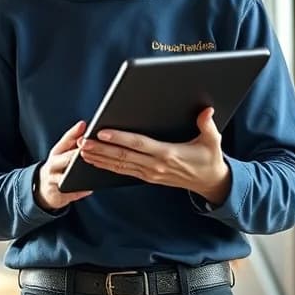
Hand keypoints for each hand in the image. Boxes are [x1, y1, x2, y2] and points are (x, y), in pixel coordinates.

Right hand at [34, 120, 93, 210]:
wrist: (43, 187)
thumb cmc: (59, 166)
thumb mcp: (62, 153)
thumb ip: (74, 141)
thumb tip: (87, 126)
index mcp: (56, 152)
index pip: (65, 140)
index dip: (75, 132)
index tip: (84, 125)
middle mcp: (53, 164)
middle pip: (66, 158)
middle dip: (76, 154)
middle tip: (88, 149)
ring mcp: (54, 179)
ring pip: (66, 177)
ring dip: (78, 174)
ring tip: (90, 170)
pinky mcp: (58, 193)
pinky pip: (71, 192)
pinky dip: (81, 191)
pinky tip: (90, 188)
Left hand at [79, 107, 230, 204]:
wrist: (210, 182)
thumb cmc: (209, 159)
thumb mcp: (212, 141)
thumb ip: (208, 125)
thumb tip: (207, 111)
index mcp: (168, 153)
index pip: (139, 144)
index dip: (119, 138)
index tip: (102, 133)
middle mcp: (155, 165)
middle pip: (123, 156)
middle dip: (101, 150)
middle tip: (83, 143)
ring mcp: (150, 173)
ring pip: (120, 166)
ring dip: (100, 159)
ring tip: (82, 152)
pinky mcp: (148, 177)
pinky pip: (124, 172)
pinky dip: (108, 166)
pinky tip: (96, 161)